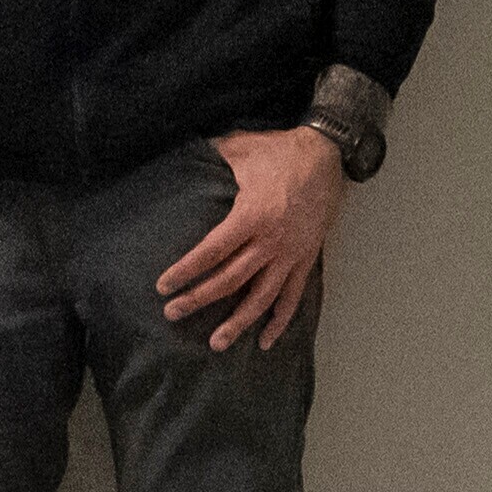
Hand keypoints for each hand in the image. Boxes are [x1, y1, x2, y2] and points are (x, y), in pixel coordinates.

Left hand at [157, 129, 344, 352]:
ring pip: (262, 297)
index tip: (163, 287)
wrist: (327, 154)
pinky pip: (293, 295)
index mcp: (252, 215)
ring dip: (238, 322)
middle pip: (231, 280)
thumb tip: (180, 153)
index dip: (186, 271)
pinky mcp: (306, 258)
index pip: (212, 252)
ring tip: (216, 344)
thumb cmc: (280, 151)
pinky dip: (281, 319)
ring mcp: (291, 253)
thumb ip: (209, 155)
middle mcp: (271, 241)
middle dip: (199, 299)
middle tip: (173, 314)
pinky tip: (266, 339)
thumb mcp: (239, 148)